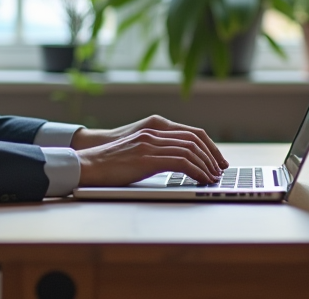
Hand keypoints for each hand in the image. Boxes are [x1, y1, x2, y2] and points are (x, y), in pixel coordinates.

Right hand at [71, 115, 227, 186]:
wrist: (88, 164)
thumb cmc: (110, 163)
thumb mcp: (136, 152)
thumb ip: (154, 151)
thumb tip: (176, 163)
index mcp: (153, 128)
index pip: (190, 133)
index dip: (208, 146)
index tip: (217, 160)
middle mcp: (154, 133)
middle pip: (194, 139)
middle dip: (212, 155)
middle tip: (220, 170)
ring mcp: (150, 144)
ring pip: (190, 150)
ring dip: (206, 165)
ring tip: (213, 177)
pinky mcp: (147, 158)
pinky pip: (181, 161)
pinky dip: (196, 171)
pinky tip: (200, 179)